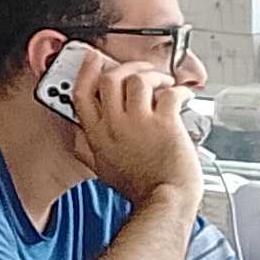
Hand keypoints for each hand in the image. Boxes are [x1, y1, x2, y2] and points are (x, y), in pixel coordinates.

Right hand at [62, 51, 201, 203]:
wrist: (165, 201)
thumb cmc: (139, 188)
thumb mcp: (101, 169)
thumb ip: (86, 150)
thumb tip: (76, 138)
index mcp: (97, 134)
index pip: (81, 93)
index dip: (86, 71)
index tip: (93, 58)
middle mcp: (115, 125)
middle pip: (109, 79)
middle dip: (124, 67)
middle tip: (136, 69)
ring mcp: (139, 123)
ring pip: (138, 80)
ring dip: (153, 75)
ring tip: (162, 81)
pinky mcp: (165, 123)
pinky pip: (170, 93)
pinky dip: (179, 90)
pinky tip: (183, 95)